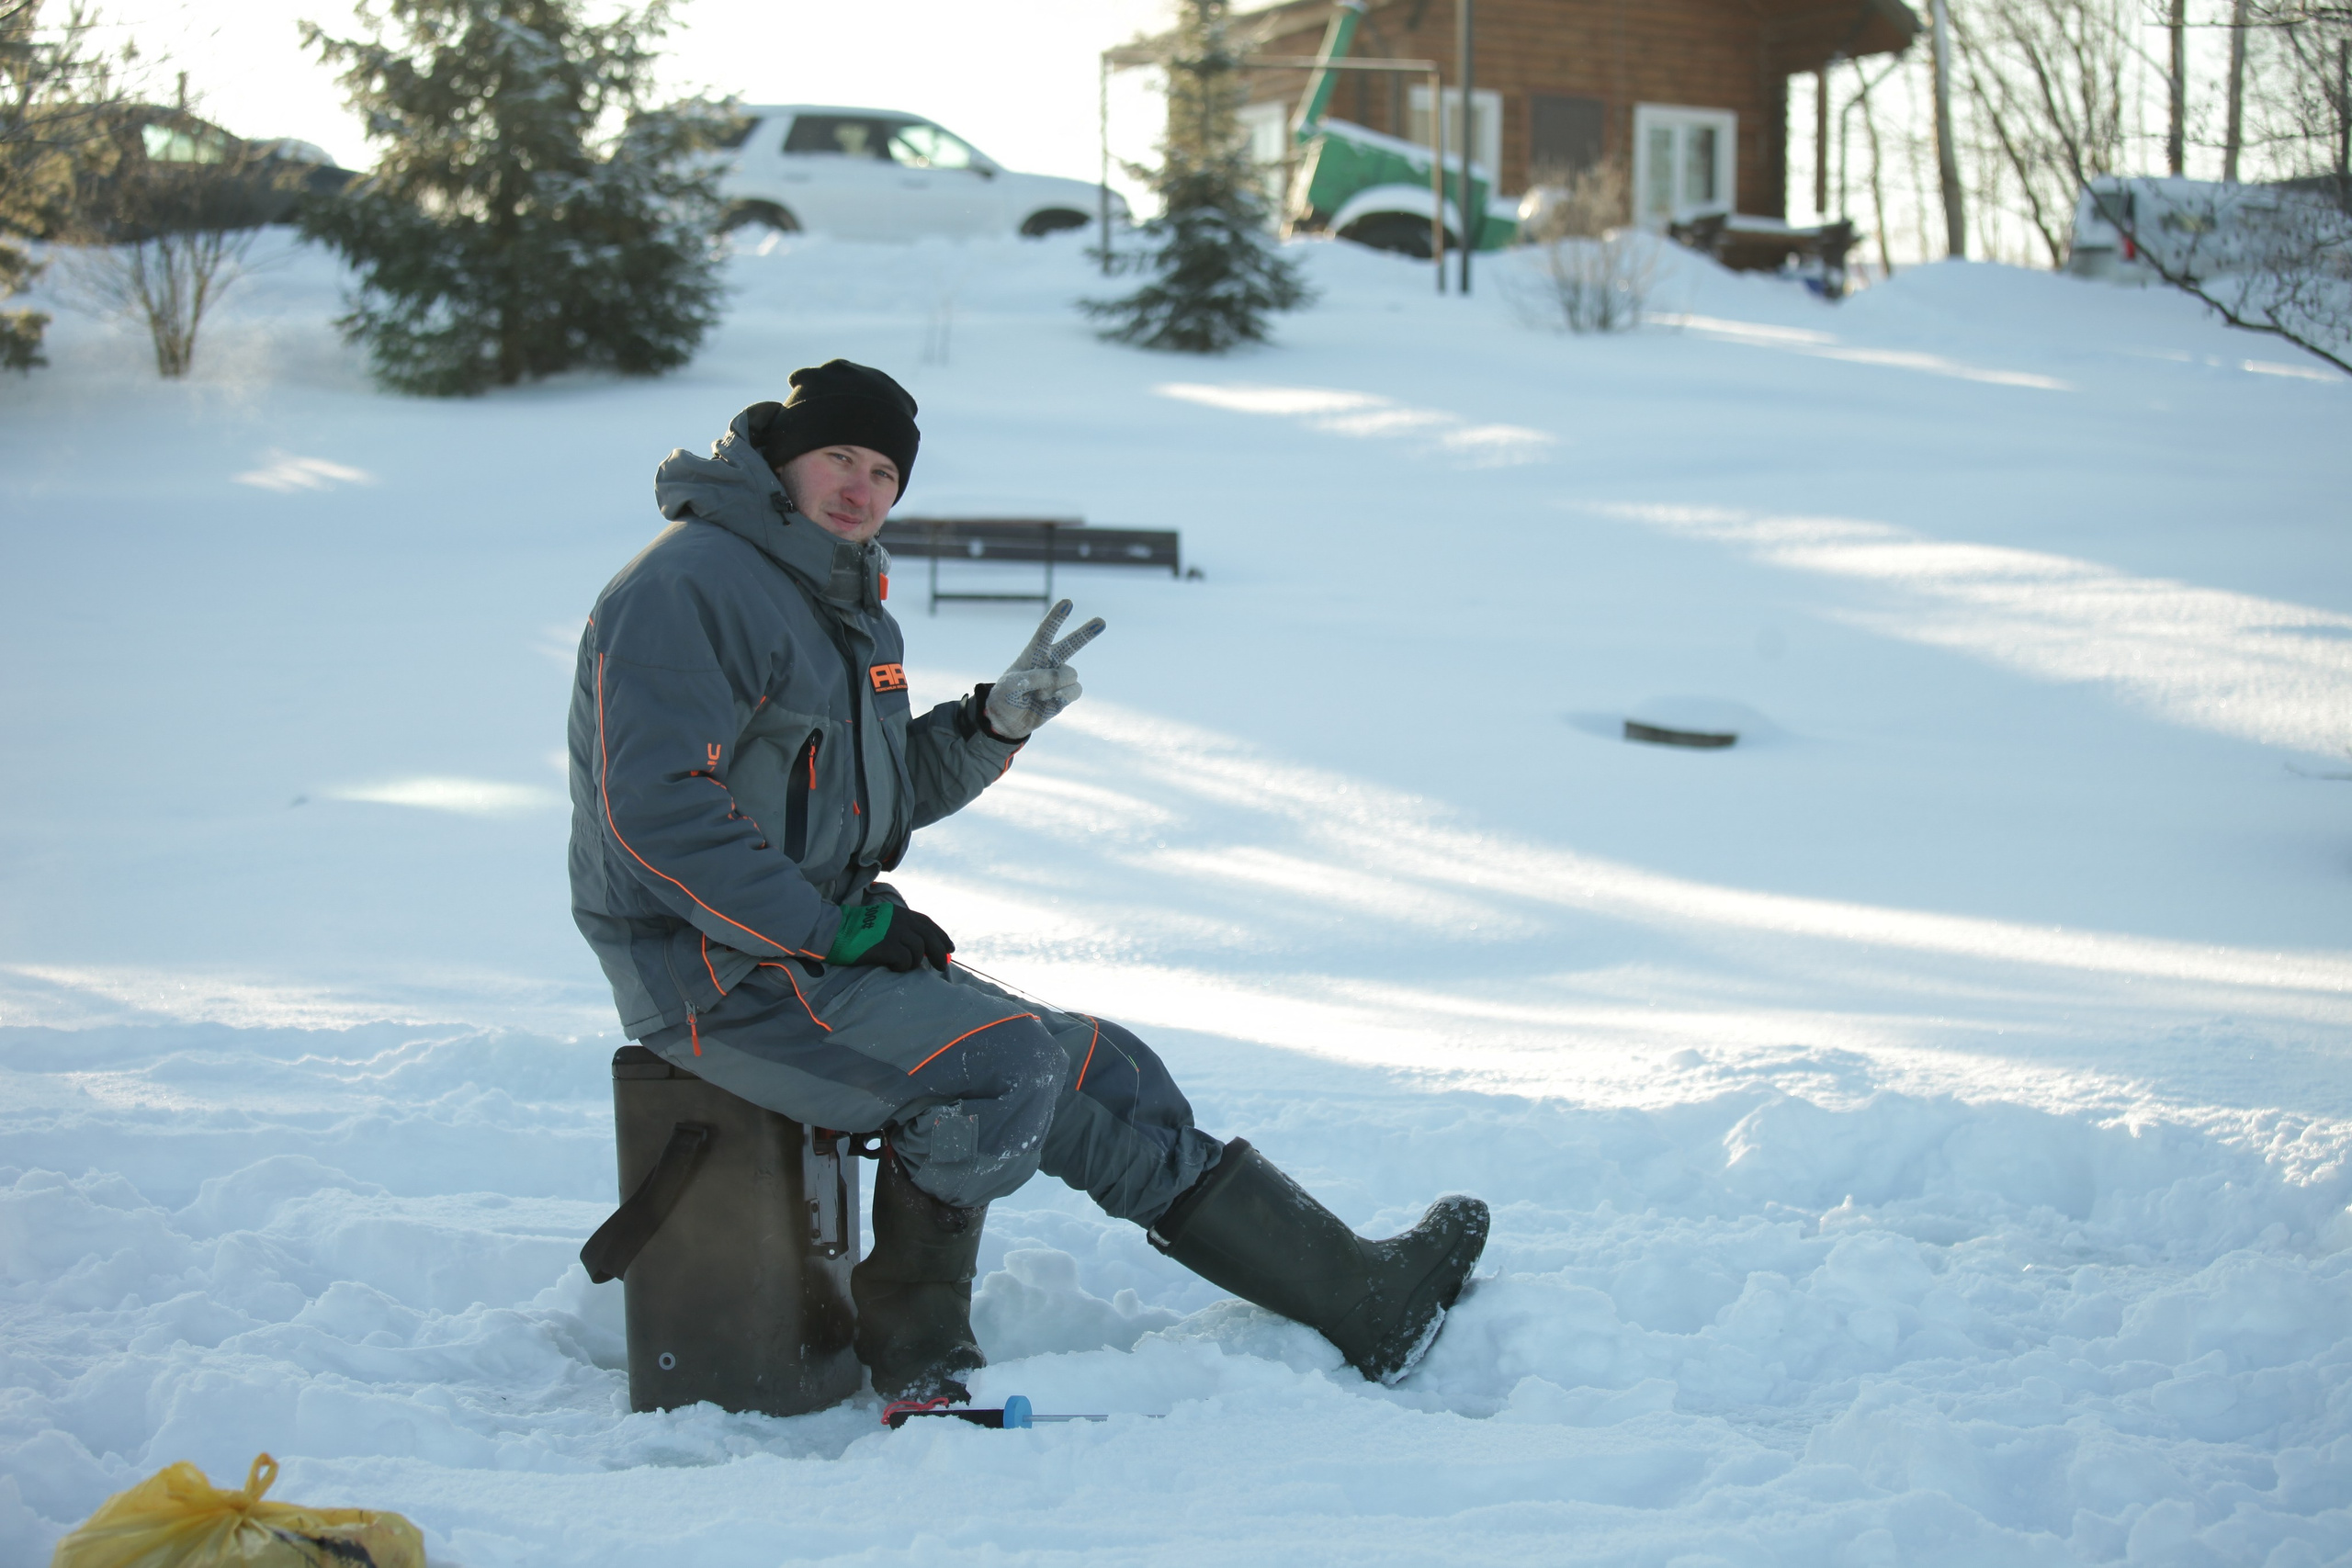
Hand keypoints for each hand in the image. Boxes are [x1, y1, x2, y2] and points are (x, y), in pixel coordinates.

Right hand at [839, 904, 954, 972]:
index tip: (950, 948)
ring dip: (915, 962)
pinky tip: (893, 968)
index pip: (927, 923)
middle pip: (929, 937)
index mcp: (899, 913)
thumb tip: (919, 946)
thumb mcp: (879, 922)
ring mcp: (894, 932)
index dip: (941, 936)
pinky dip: (903, 967)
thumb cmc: (852, 931)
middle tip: (942, 966)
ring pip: (919, 950)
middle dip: (940, 953)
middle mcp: (900, 920)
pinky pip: (906, 961)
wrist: (832, 931)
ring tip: (904, 967)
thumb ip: (898, 928)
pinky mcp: (887, 946)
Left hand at [984, 599, 1104, 740]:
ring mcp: (1059, 679)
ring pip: (1071, 674)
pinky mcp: (1065, 696)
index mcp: (1034, 653)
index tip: (1068, 602)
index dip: (1056, 617)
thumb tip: (1058, 680)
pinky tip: (1052, 700)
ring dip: (1056, 685)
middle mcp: (1050, 662)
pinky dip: (1065, 696)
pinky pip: (1075, 691)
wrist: (1007, 720)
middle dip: (1086, 633)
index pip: (1045, 632)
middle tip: (1102, 621)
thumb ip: (1034, 678)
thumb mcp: (1011, 685)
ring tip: (1039, 694)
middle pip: (1072, 644)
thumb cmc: (1005, 695)